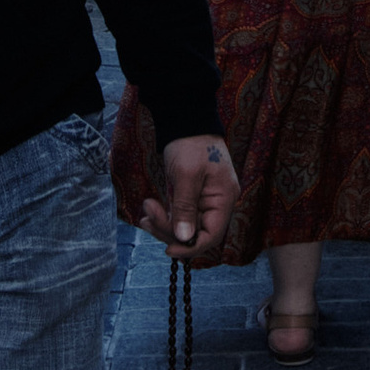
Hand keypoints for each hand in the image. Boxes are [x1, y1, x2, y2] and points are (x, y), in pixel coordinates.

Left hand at [138, 133, 238, 263]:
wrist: (186, 120)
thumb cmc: (190, 143)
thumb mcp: (186, 174)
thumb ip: (185, 208)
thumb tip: (184, 238)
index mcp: (224, 198)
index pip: (212, 235)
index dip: (191, 247)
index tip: (168, 249)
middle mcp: (217, 203)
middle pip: (195, 233)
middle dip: (169, 230)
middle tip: (148, 217)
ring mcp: (205, 201)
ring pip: (184, 227)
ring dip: (163, 224)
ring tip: (145, 211)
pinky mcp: (192, 198)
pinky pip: (179, 216)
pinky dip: (164, 217)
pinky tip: (148, 213)